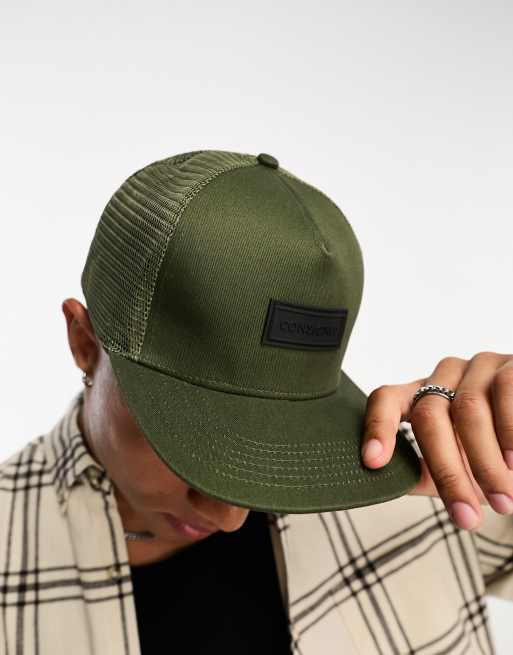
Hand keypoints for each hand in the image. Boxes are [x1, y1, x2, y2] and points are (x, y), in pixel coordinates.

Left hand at [361, 352, 512, 530]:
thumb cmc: (499, 455)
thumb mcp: (461, 467)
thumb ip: (427, 473)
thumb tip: (390, 485)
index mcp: (423, 394)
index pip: (386, 400)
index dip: (377, 427)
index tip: (373, 462)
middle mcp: (445, 374)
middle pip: (428, 415)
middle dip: (447, 472)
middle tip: (466, 517)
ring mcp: (478, 365)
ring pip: (468, 409)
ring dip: (486, 463)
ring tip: (505, 501)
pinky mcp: (510, 365)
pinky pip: (505, 393)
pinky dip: (510, 433)